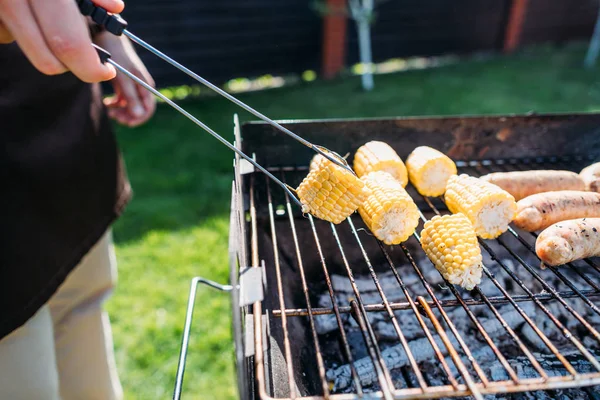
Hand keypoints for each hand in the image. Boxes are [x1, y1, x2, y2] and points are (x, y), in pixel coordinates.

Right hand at [0, 0, 122, 81]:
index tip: (105, 71)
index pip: (68, 44)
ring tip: (45, 11)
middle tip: (85, 54)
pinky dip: (17, 26)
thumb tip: (114, 8)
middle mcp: (11, 0)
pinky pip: (4, 32)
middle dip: (71, 64)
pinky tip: (20, 4)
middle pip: (47, 60)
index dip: (90, 66)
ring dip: (41, 40)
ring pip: (25, 47)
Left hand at [95, 32, 155, 126]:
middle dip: (128, 115)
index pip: (148, 109)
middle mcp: (140, 87)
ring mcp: (131, 85)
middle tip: (114, 117)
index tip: (127, 123)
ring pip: (129, 106)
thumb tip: (138, 115)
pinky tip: (107, 103)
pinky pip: (122, 100)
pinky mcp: (122, 83)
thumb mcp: (123, 78)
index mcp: (145, 85)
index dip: (140, 118)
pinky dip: (115, 104)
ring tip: (109, 111)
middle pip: (139, 109)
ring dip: (121, 111)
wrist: (105, 37)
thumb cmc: (116, 56)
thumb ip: (131, 97)